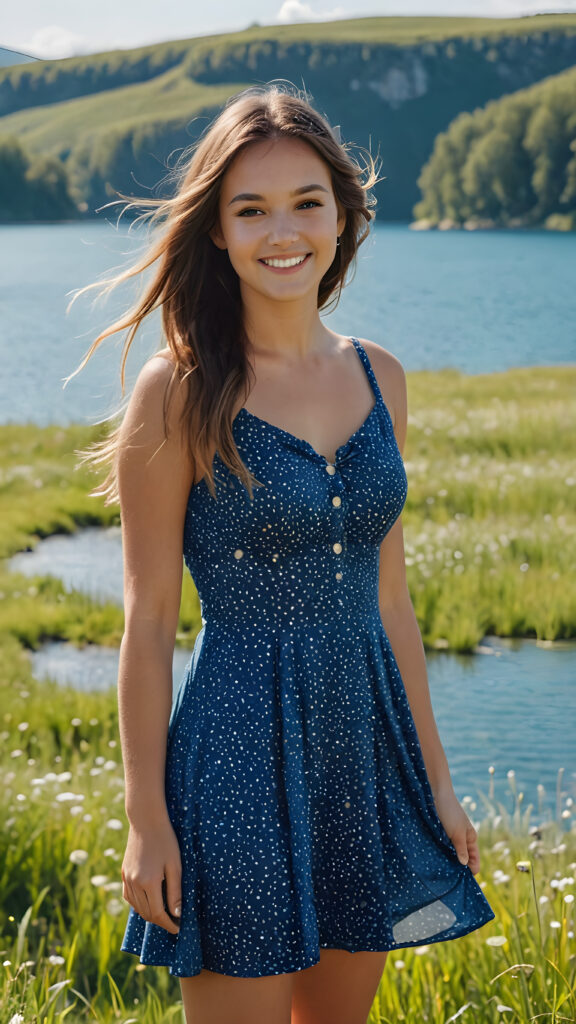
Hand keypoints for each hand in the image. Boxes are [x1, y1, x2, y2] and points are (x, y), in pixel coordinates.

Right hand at [121, 814, 181, 933]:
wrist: (146, 821)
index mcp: (149, 882)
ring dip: (149, 915)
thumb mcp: (175, 865)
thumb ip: (176, 891)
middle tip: (173, 922)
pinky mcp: (124, 873)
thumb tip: (177, 914)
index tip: (178, 928)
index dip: (168, 924)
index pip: (158, 913)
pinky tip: (148, 903)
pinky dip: (138, 905)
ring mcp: (127, 879)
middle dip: (160, 922)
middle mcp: (135, 883)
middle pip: (147, 914)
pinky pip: (129, 897)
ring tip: (163, 914)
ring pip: (137, 907)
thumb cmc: (165, 840)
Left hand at [431, 785, 480, 874]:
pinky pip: (442, 848)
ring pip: (451, 854)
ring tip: (443, 875)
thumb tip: (464, 864)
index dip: (471, 871)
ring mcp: (450, 837)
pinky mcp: (439, 834)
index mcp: (470, 838)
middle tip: (451, 882)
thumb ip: (461, 849)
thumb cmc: (449, 812)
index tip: (463, 883)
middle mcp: (461, 839)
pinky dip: (440, 854)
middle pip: (463, 859)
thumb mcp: (457, 832)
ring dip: (448, 861)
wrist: (435, 794)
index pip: (474, 860)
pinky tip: (435, 862)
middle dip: (459, 868)